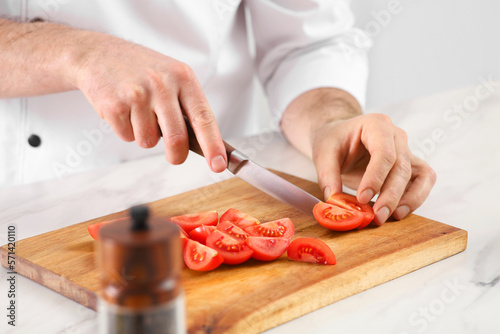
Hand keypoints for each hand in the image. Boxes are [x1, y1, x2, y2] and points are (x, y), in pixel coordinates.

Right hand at [70, 31, 226, 171]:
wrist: (97, 54)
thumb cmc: (141, 70)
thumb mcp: (172, 76)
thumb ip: (187, 105)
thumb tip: (206, 144)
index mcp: (183, 77)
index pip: (204, 118)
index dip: (213, 145)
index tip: (219, 165)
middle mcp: (162, 84)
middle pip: (176, 138)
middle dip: (177, 155)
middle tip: (175, 157)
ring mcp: (137, 95)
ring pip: (149, 141)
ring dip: (144, 136)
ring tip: (138, 113)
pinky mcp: (114, 106)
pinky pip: (127, 137)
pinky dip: (126, 131)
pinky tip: (122, 110)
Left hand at [312, 114, 436, 224]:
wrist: (341, 137)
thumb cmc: (334, 141)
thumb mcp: (323, 153)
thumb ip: (327, 175)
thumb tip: (334, 200)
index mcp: (376, 125)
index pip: (384, 152)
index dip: (375, 178)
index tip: (362, 198)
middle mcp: (396, 135)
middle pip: (401, 167)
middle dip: (390, 195)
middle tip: (376, 216)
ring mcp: (406, 150)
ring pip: (421, 174)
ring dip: (409, 199)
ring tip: (391, 216)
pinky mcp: (411, 165)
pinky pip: (424, 180)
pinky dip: (416, 197)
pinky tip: (398, 211)